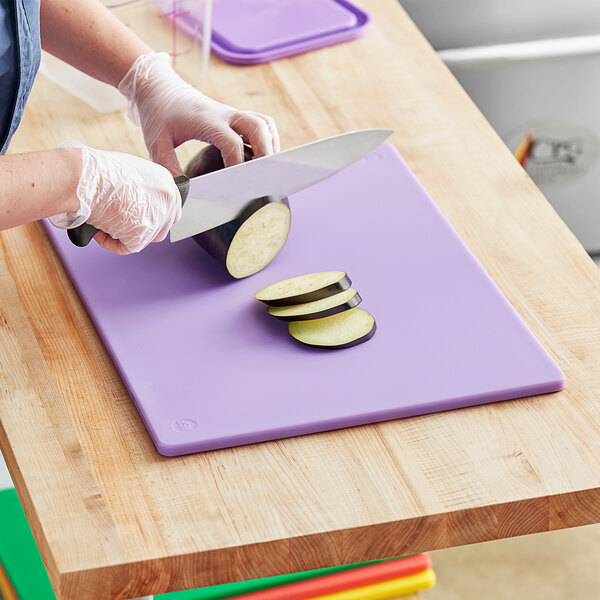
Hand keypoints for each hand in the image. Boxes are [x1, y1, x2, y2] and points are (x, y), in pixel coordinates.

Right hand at [49, 141, 180, 253]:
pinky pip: (126, 247)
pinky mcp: (140, 237)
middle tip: (122, 222)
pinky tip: (98, 232)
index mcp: (166, 183)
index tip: (139, 216)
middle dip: (143, 226)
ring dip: (128, 234)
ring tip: (107, 223)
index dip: (153, 213)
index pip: (169, 206)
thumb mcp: (128, 171)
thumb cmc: (97, 170)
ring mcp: (156, 220)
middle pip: (162, 224)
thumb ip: (141, 187)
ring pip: (146, 238)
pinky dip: (110, 243)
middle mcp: (167, 201)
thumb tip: (135, 200)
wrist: (83, 177)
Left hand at [118, 52, 279, 173]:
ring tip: (267, 167)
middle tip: (263, 176)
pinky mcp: (235, 116)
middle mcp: (224, 115)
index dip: (237, 164)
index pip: (232, 142)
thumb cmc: (158, 116)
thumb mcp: (156, 143)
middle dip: (266, 152)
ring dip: (271, 144)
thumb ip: (168, 168)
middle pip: (258, 128)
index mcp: (206, 121)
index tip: (234, 182)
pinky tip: (262, 156)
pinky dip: (268, 138)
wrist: (160, 88)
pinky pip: (262, 123)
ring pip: (264, 124)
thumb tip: (183, 193)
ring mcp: (232, 114)